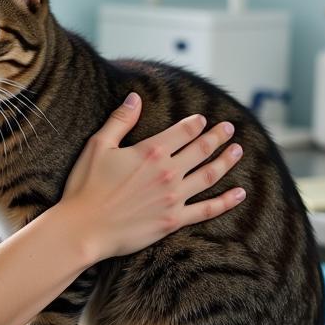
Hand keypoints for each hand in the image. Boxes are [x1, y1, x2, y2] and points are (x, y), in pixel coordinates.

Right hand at [58, 93, 245, 263]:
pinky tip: (240, 193)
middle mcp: (167, 172)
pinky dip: (227, 201)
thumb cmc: (86, 186)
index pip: (182, 131)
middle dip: (217, 137)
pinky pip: (207, 210)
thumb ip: (120, 120)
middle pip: (201, 149)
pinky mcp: (174, 220)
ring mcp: (174, 197)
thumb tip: (135, 97)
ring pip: (209, 175)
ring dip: (226, 161)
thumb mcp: (98, 145)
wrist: (84, 228)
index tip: (203, 119)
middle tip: (229, 129)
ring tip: (238, 151)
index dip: (195, 123)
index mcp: (150, 151)